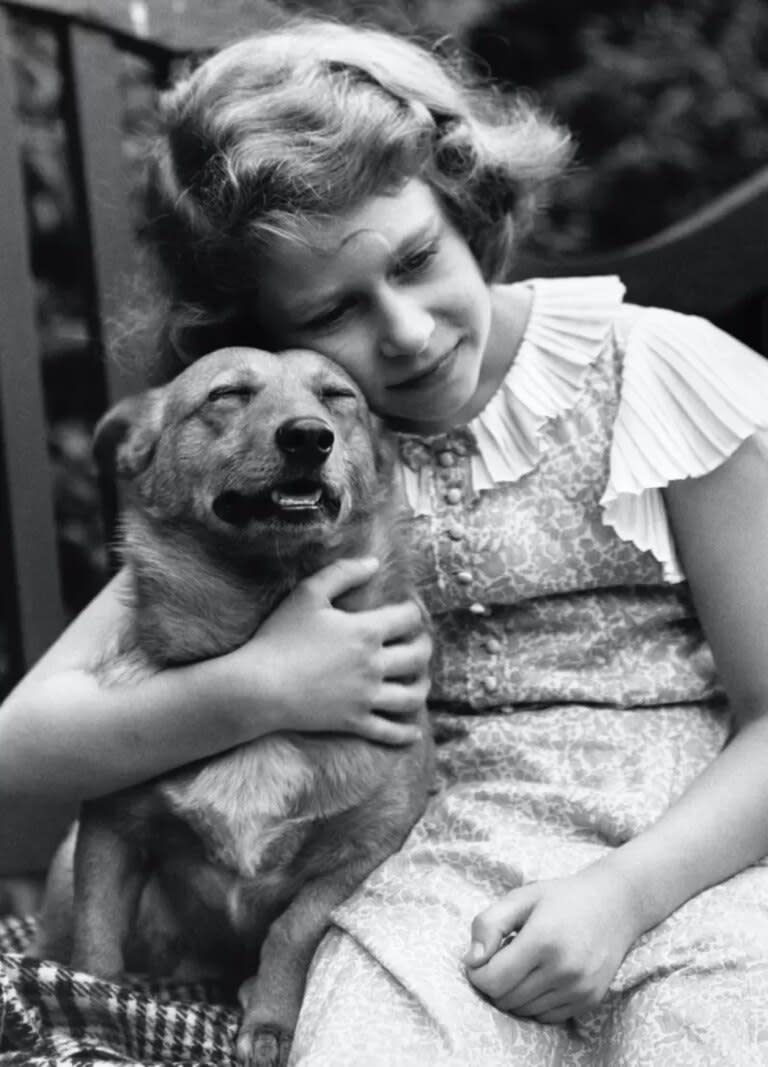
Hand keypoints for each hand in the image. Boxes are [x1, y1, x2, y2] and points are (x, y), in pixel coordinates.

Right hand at [228, 557, 430, 745]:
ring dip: (422, 686)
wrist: (259, 687)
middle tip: (421, 642)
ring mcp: (366, 697)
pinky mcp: (354, 722)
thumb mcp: (308, 594)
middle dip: (425, 646)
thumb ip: (343, 573)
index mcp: (366, 631)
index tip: (409, 610)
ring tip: (420, 680)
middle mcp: (374, 665)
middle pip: (418, 656)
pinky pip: (389, 731)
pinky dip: (405, 734)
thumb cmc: (279, 637)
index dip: (413, 611)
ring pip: (412, 696)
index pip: (408, 618)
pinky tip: (413, 732)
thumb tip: (374, 562)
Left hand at [465, 864, 640, 1022]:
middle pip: (506, 999)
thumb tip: (472, 960)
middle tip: (503, 957)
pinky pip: (546, 1017)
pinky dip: (534, 1002)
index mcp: (542, 940)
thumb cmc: (561, 898)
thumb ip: (489, 924)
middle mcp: (563, 970)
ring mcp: (579, 989)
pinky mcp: (589, 1000)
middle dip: (494, 982)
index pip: (493, 981)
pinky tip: (540, 976)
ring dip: (514, 992)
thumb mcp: (520, 898)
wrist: (615, 905)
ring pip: (524, 1011)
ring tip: (525, 963)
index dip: (477, 972)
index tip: (481, 958)